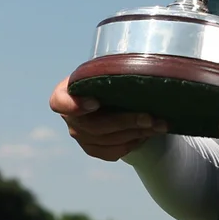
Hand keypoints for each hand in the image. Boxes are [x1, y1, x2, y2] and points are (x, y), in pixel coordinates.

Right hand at [49, 76, 165, 160]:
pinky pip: (113, 152)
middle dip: (125, 122)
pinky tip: (148, 133)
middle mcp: (69, 117)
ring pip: (108, 141)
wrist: (112, 95)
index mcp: (65, 92)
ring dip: (137, 133)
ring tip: (159, 125)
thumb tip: (137, 68)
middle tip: (149, 117)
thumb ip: (109, 72)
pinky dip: (133, 143)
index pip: (59, 102)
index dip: (74, 105)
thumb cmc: (108, 77)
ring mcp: (80, 136)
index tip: (95, 102)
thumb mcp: (105, 69)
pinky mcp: (92, 149)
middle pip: (94, 126)